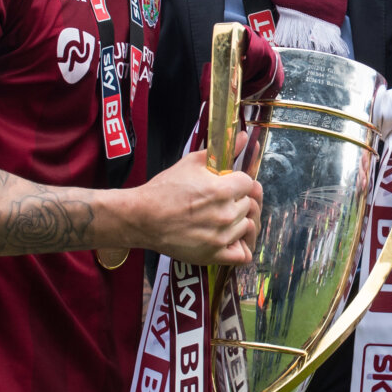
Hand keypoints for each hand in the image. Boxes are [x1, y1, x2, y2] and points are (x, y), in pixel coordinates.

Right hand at [134, 136, 262, 265]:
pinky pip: (243, 254)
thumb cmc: (164, 189)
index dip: (238, 182)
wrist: (142, 217)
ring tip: (220, 218)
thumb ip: (223, 151)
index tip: (227, 184)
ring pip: (247, 226)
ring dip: (238, 221)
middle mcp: (225, 214)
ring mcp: (221, 237)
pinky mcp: (214, 255)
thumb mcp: (192, 163)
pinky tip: (230, 239)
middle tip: (219, 201)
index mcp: (222, 190)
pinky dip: (240, 246)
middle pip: (249, 204)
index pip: (249, 183)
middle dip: (237, 200)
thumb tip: (245, 137)